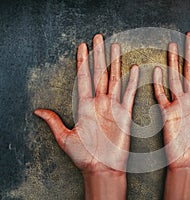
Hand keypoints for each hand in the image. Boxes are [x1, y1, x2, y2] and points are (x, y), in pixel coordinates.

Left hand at [34, 34, 138, 198]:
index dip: (83, 61)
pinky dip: (132, 81)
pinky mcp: (125, 114)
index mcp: (84, 106)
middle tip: (99, 38)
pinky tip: (133, 68)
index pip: (83, 78)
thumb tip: (38, 111)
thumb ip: (54, 122)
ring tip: (116, 46)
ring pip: (115, 79)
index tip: (82, 46)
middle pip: (99, 73)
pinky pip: (129, 94)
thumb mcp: (65, 138)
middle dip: (99, 55)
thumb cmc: (85, 156)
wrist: (102, 168)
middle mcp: (99, 103)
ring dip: (115, 63)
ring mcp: (113, 107)